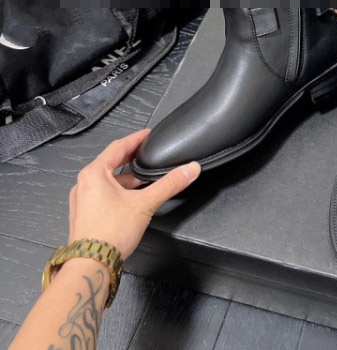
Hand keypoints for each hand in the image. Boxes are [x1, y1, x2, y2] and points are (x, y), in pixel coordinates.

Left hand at [68, 129, 200, 259]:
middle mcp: (84, 184)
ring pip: (108, 180)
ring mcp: (82, 200)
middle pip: (112, 163)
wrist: (90, 266)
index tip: (148, 134)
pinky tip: (132, 198)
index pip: (118, 146)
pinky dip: (119, 191)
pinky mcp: (84, 214)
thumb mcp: (145, 203)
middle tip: (148, 152)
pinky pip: (103, 194)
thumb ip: (170, 184)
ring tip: (145, 177)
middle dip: (132, 158)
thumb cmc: (110, 233)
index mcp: (94, 174)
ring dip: (126, 177)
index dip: (136, 139)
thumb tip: (190, 169)